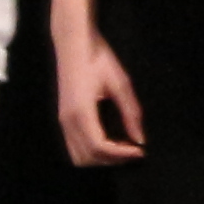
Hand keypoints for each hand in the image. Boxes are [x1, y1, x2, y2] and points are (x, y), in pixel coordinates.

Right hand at [56, 28, 145, 166]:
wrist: (73, 44)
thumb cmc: (98, 59)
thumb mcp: (120, 83)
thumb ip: (131, 113)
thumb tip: (140, 139)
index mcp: (81, 112)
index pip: (99, 147)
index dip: (121, 154)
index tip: (140, 151)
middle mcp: (68, 121)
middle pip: (88, 157)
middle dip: (112, 159)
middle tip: (133, 150)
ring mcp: (63, 121)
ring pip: (78, 156)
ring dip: (101, 158)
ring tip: (121, 146)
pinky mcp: (64, 118)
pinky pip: (75, 146)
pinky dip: (92, 151)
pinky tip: (109, 139)